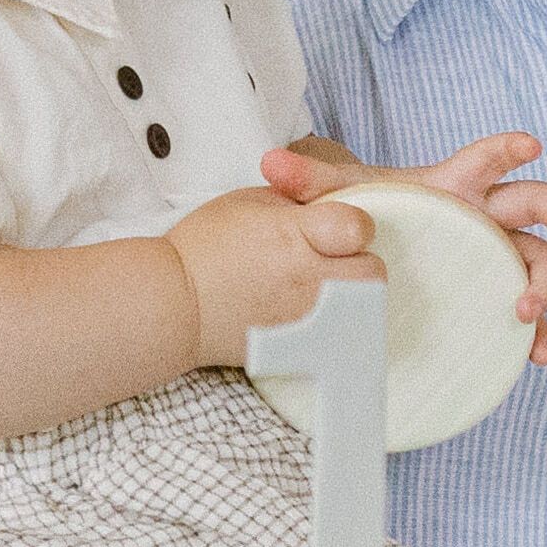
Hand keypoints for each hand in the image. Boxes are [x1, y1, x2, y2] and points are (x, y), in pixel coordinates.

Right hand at [155, 173, 380, 362]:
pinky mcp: (301, 347)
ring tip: (326, 288)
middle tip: (333, 260)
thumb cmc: (204, 247)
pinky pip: (345, 337)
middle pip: (372, 271)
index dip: (351, 224)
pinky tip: (318, 313)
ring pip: (365, 307)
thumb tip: (330, 203)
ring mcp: (307, 317)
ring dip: (354, 294)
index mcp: (292, 235)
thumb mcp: (247, 200)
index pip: (358, 227)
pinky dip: (340, 324)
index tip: (335, 228)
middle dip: (359, 261)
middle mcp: (306, 278)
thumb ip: (296, 199)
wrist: (173, 304)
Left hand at [263, 134, 546, 357]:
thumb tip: (267, 164)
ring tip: (524, 312)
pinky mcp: (493, 294)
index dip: (510, 147)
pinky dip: (536, 332)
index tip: (531, 145)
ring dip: (544, 283)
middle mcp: (485, 218)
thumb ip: (308, 183)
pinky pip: (526, 312)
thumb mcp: (337, 200)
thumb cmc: (364, 217)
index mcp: (454, 186)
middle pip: (537, 204)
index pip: (487, 159)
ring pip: (539, 260)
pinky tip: (534, 354)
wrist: (369, 253)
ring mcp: (494, 256)